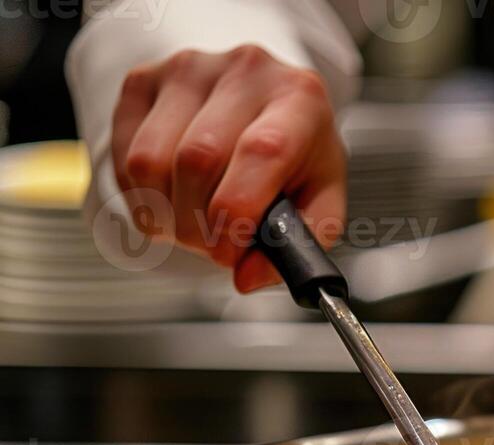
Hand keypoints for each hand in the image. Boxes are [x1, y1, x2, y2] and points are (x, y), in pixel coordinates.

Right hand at [112, 45, 345, 292]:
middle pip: (196, 160)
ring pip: (149, 161)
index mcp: (300, 98)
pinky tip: (172, 197)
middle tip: (215, 246)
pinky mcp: (143, 80)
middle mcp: (244, 72)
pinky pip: (122, 155)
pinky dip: (140, 196)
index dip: (236, 214)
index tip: (231, 252)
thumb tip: (247, 277)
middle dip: (198, 227)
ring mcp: (188, 69)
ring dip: (164, 215)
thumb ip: (300, 244)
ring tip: (194, 222)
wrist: (265, 105)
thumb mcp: (321, 198)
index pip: (260, 151)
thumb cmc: (297, 154)